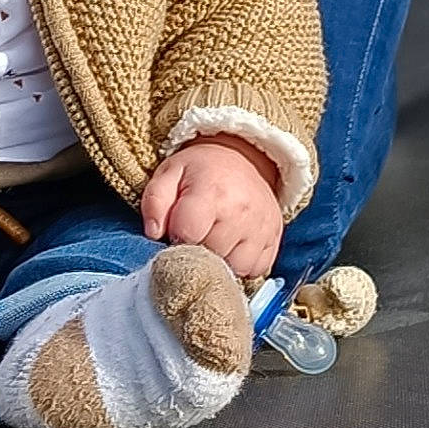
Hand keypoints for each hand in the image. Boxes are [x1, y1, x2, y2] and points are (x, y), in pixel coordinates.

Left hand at [141, 136, 282, 279]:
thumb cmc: (199, 170)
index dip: (176, 237)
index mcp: (212, 193)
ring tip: (213, 239)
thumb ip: (154, 202)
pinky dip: (242, 264)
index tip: (176, 230)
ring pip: (235, 268)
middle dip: (197, 250)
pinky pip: (256, 269)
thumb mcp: (169, 174)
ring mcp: (262, 226)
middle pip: (212, 255)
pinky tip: (232, 245)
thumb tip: (154, 233)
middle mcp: (242, 212)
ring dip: (221, 261)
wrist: (241, 158)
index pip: (189, 235)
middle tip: (195, 234)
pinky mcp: (275, 237)